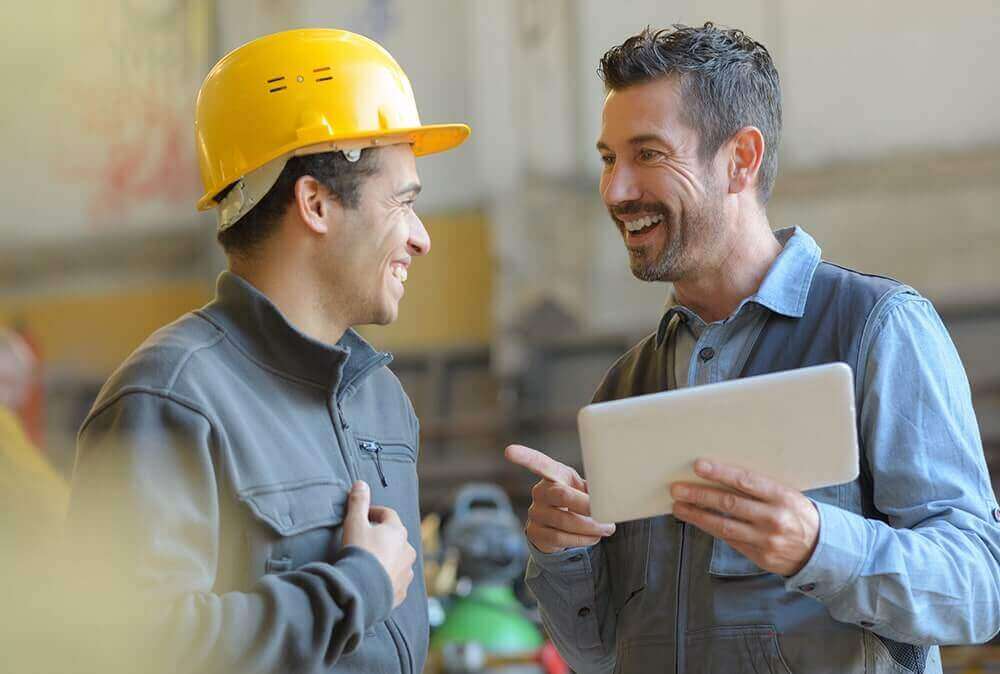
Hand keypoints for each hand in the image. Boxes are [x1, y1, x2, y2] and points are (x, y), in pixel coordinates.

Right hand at [342, 480, 415, 607]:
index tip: (362, 516)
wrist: (361, 590)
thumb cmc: (358, 552)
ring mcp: (406, 572)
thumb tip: (361, 484)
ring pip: (398, 560)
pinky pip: (395, 580)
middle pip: (395, 537)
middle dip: (381, 537)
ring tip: (369, 563)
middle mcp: (407, 550)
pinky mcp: (401, 591)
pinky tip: (374, 581)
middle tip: (364, 540)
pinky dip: (387, 578)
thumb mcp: (354, 523)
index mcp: (398, 531)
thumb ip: (358, 502)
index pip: (387, 514)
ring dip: (387, 558)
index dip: (373, 513)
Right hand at [504, 444, 615, 553]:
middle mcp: (540, 491)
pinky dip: (582, 539)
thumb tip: (616, 493)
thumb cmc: (580, 500)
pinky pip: (559, 539)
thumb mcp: (587, 488)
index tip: (509, 451)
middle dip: (586, 506)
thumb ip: (598, 487)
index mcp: (553, 474)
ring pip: (564, 521)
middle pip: (561, 495)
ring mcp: (534, 512)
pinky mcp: (534, 532)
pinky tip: (593, 537)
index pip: (538, 463)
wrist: (565, 527)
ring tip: (607, 528)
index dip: (524, 457)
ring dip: (591, 527)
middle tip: (607, 515)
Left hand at [670, 459, 819, 576]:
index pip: (746, 481)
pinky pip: (730, 540)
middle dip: (699, 495)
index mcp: (783, 497)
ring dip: (697, 515)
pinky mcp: (760, 556)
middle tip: (677, 488)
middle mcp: (774, 518)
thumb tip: (722, 475)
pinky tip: (696, 520)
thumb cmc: (798, 514)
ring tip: (679, 506)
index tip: (699, 466)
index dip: (721, 473)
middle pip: (729, 504)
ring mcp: (766, 540)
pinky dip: (710, 528)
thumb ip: (760, 488)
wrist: (822, 550)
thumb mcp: (788, 494)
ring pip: (724, 526)